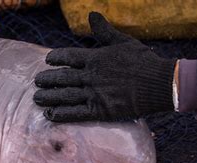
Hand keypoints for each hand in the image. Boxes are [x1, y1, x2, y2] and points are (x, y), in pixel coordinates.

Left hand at [34, 12, 176, 121]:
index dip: (56, 58)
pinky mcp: (100, 110)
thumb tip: (92, 13)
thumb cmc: (143, 61)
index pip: (68, 56)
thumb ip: (104, 30)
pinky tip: (49, 114)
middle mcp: (91, 75)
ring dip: (49, 96)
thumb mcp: (122, 41)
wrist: (159, 83)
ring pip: (65, 95)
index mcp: (95, 58)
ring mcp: (94, 93)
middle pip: (63, 77)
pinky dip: (61, 113)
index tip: (47, 60)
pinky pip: (75, 112)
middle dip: (48, 79)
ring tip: (37, 97)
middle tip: (37, 81)